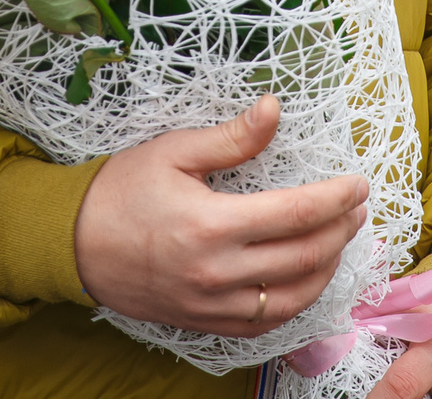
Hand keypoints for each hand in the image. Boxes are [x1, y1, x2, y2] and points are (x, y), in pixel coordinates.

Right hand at [73, 94, 369, 334]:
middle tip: (357, 207)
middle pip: (304, 256)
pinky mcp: (205, 322)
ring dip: (328, 268)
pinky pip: (266, 322)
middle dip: (341, 230)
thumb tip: (274, 109)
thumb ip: (231, 138)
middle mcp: (217, 273)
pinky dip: (297, 302)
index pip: (297, 214)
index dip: (336, 198)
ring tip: (341, 240)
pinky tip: (307, 279)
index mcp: (211, 225)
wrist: (73, 245)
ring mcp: (212, 304)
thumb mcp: (173, 152)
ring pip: (293, 297)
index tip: (358, 183)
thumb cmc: (121, 191)